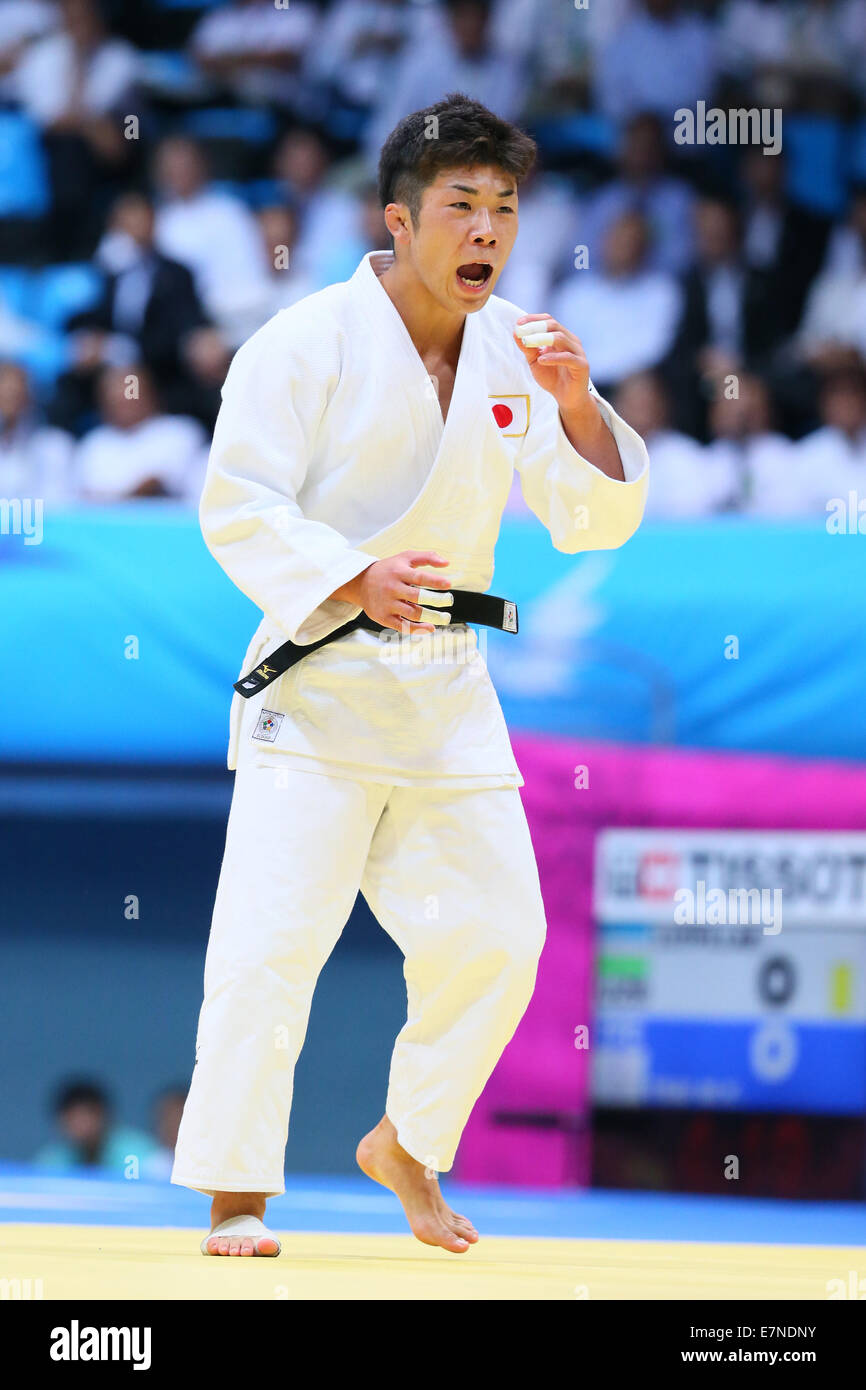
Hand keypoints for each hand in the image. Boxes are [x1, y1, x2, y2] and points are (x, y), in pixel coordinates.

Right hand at [332, 550, 450, 633]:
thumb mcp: (405, 558)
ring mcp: (387, 604)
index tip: (448, 585)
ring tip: (445, 618)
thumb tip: (447, 564)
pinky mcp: (384, 617)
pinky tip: (430, 628)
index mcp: (398, 572)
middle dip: (436, 600)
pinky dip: (418, 629)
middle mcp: (392, 588)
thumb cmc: (389, 569)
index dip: (434, 581)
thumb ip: (427, 557)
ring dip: (431, 617)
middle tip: (449, 601)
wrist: (360, 583)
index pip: (419, 577)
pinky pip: (403, 626)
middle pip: (417, 597)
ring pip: (413, 613)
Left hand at [514, 314, 591, 413]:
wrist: (567, 398)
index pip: (548, 320)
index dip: (534, 319)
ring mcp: (578, 352)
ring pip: (561, 338)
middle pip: (554, 326)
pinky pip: (568, 357)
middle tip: (522, 331)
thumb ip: (527, 348)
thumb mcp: (534, 361)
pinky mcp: (582, 365)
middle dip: (536, 327)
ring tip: (527, 343)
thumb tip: (515, 332)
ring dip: (542, 338)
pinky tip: (541, 360)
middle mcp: (571, 341)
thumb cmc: (552, 377)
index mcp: (561, 337)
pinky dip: (553, 357)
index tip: (518, 323)